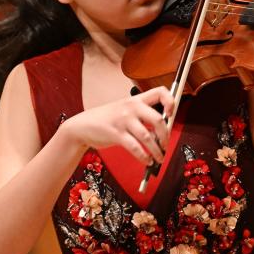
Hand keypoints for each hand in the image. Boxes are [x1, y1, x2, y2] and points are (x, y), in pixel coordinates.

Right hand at [59, 87, 175, 164]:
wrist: (82, 126)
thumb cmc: (107, 119)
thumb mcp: (124, 110)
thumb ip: (141, 116)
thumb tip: (163, 131)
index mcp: (135, 99)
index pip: (160, 92)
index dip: (170, 101)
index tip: (172, 113)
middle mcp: (131, 107)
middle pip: (158, 119)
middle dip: (166, 136)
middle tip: (166, 145)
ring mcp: (123, 120)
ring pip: (148, 137)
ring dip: (157, 151)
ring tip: (159, 158)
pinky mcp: (116, 134)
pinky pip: (136, 148)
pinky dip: (144, 157)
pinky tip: (147, 161)